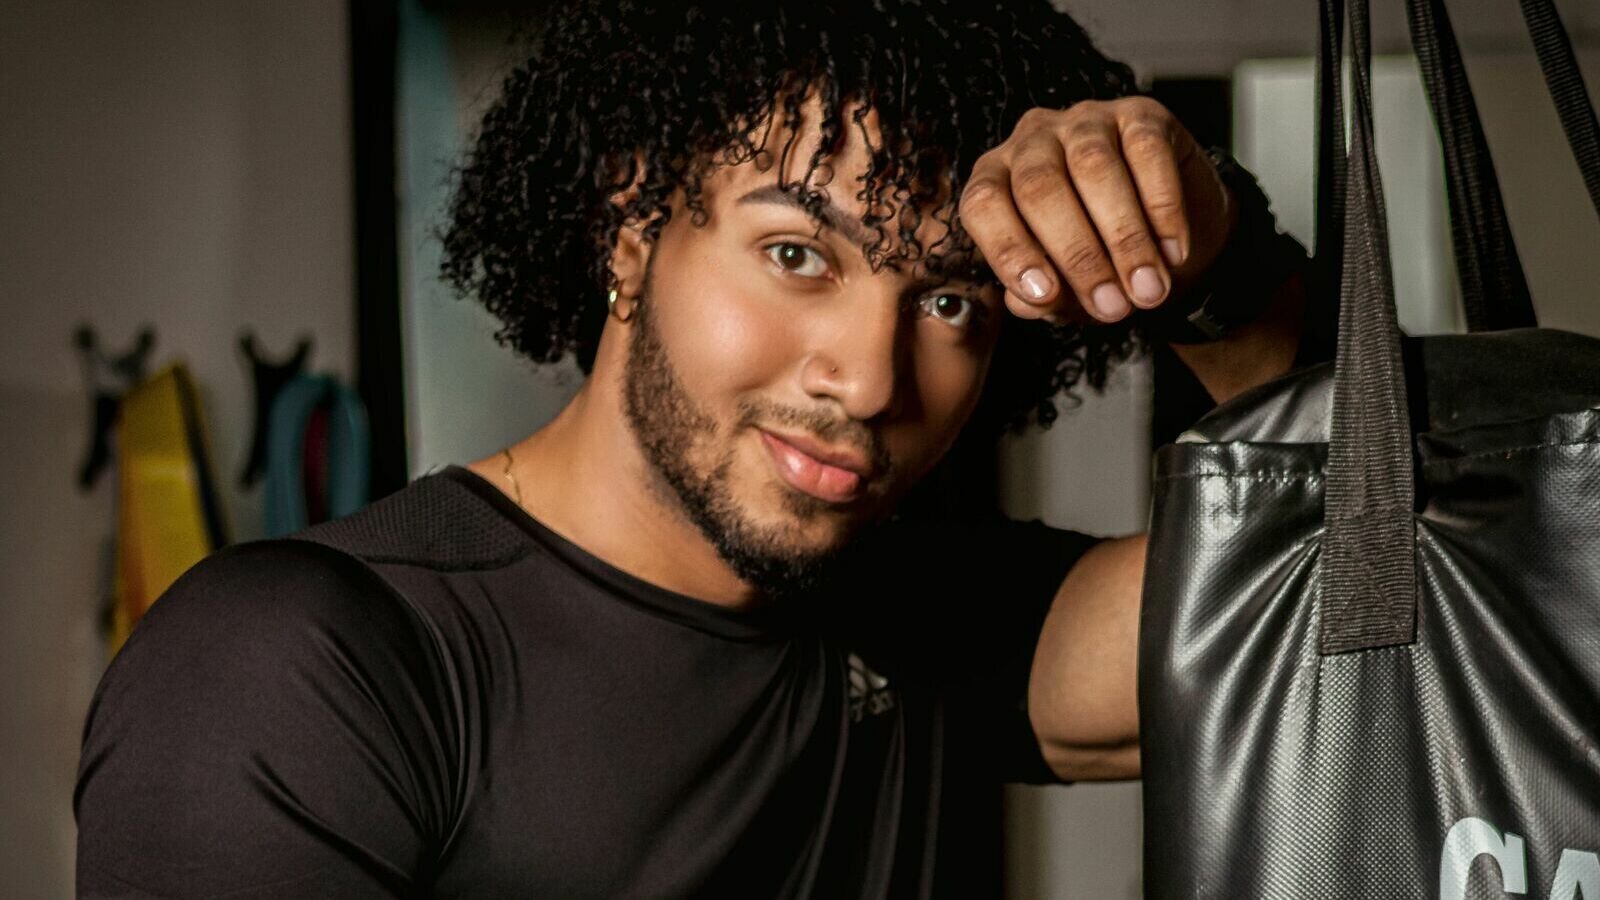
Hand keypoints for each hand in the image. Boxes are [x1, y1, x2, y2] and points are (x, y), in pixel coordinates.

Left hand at [958, 97, 1234, 324]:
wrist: (1166, 239)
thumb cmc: (1098, 261)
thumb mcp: (1064, 290)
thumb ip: (1043, 297)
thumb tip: (1030, 303)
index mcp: (996, 179)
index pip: (984, 205)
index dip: (1009, 249)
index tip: (1045, 295)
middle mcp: (1032, 141)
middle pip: (1040, 188)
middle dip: (1079, 256)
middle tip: (1113, 306)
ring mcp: (1084, 121)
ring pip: (1094, 168)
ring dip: (1125, 238)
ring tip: (1148, 290)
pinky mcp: (1140, 113)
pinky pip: (1147, 150)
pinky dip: (1163, 208)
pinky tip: (1173, 252)